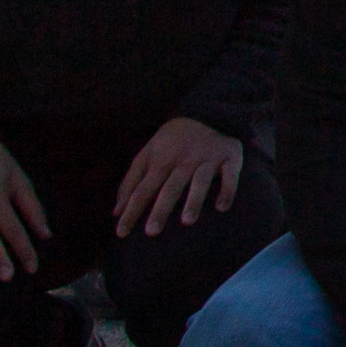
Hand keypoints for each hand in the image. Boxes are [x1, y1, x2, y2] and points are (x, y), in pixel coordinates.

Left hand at [111, 116, 246, 235]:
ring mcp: (207, 159)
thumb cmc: (171, 143)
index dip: (131, 210)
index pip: (142, 189)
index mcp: (160, 161)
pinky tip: (222, 207)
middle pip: (170, 187)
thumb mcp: (147, 155)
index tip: (121, 233)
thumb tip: (115, 212)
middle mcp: (183, 160)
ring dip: (193, 200)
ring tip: (186, 222)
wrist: (206, 114)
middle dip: (160, 209)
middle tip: (151, 232)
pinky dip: (227, 190)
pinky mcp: (229, 157)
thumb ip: (130, 182)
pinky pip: (230, 175)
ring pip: (199, 181)